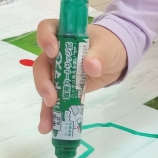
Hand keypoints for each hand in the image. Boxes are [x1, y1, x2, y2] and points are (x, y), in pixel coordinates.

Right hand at [33, 19, 127, 134]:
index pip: (47, 29)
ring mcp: (58, 71)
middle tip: (50, 98)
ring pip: (45, 85)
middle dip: (43, 82)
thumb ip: (99, 55)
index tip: (53, 52)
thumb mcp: (108, 47)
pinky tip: (49, 127)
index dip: (45, 38)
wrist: (116, 59)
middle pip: (41, 64)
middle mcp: (56, 52)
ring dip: (44, 104)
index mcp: (64, 34)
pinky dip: (51, 114)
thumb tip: (90, 66)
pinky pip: (54, 100)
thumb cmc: (110, 45)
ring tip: (46, 123)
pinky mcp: (64, 87)